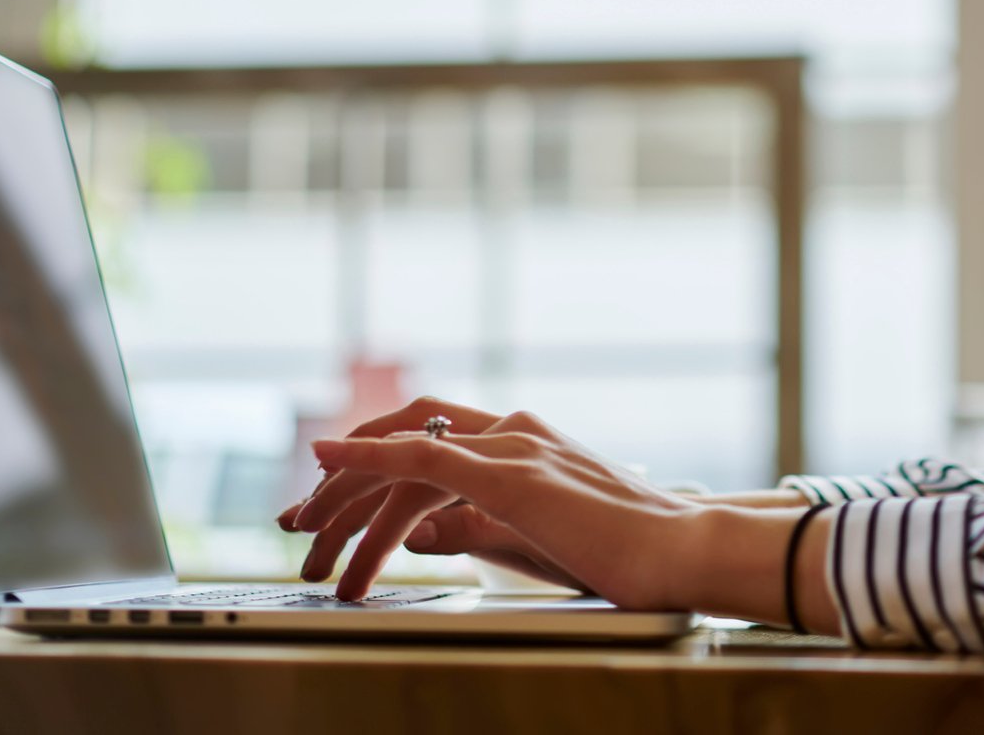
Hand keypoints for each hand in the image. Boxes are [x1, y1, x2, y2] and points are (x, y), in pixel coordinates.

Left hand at [281, 395, 702, 605]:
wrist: (687, 550)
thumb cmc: (628, 552)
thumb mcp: (536, 539)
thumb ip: (476, 527)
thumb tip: (418, 535)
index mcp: (524, 443)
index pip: (430, 439)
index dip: (372, 464)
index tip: (326, 501)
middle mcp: (513, 431)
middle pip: (404, 434)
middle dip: (342, 474)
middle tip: (297, 519)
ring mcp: (513, 447)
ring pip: (403, 451)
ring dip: (345, 491)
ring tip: (305, 533)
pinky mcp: (511, 476)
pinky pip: (423, 458)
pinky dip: (368, 457)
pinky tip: (328, 463)